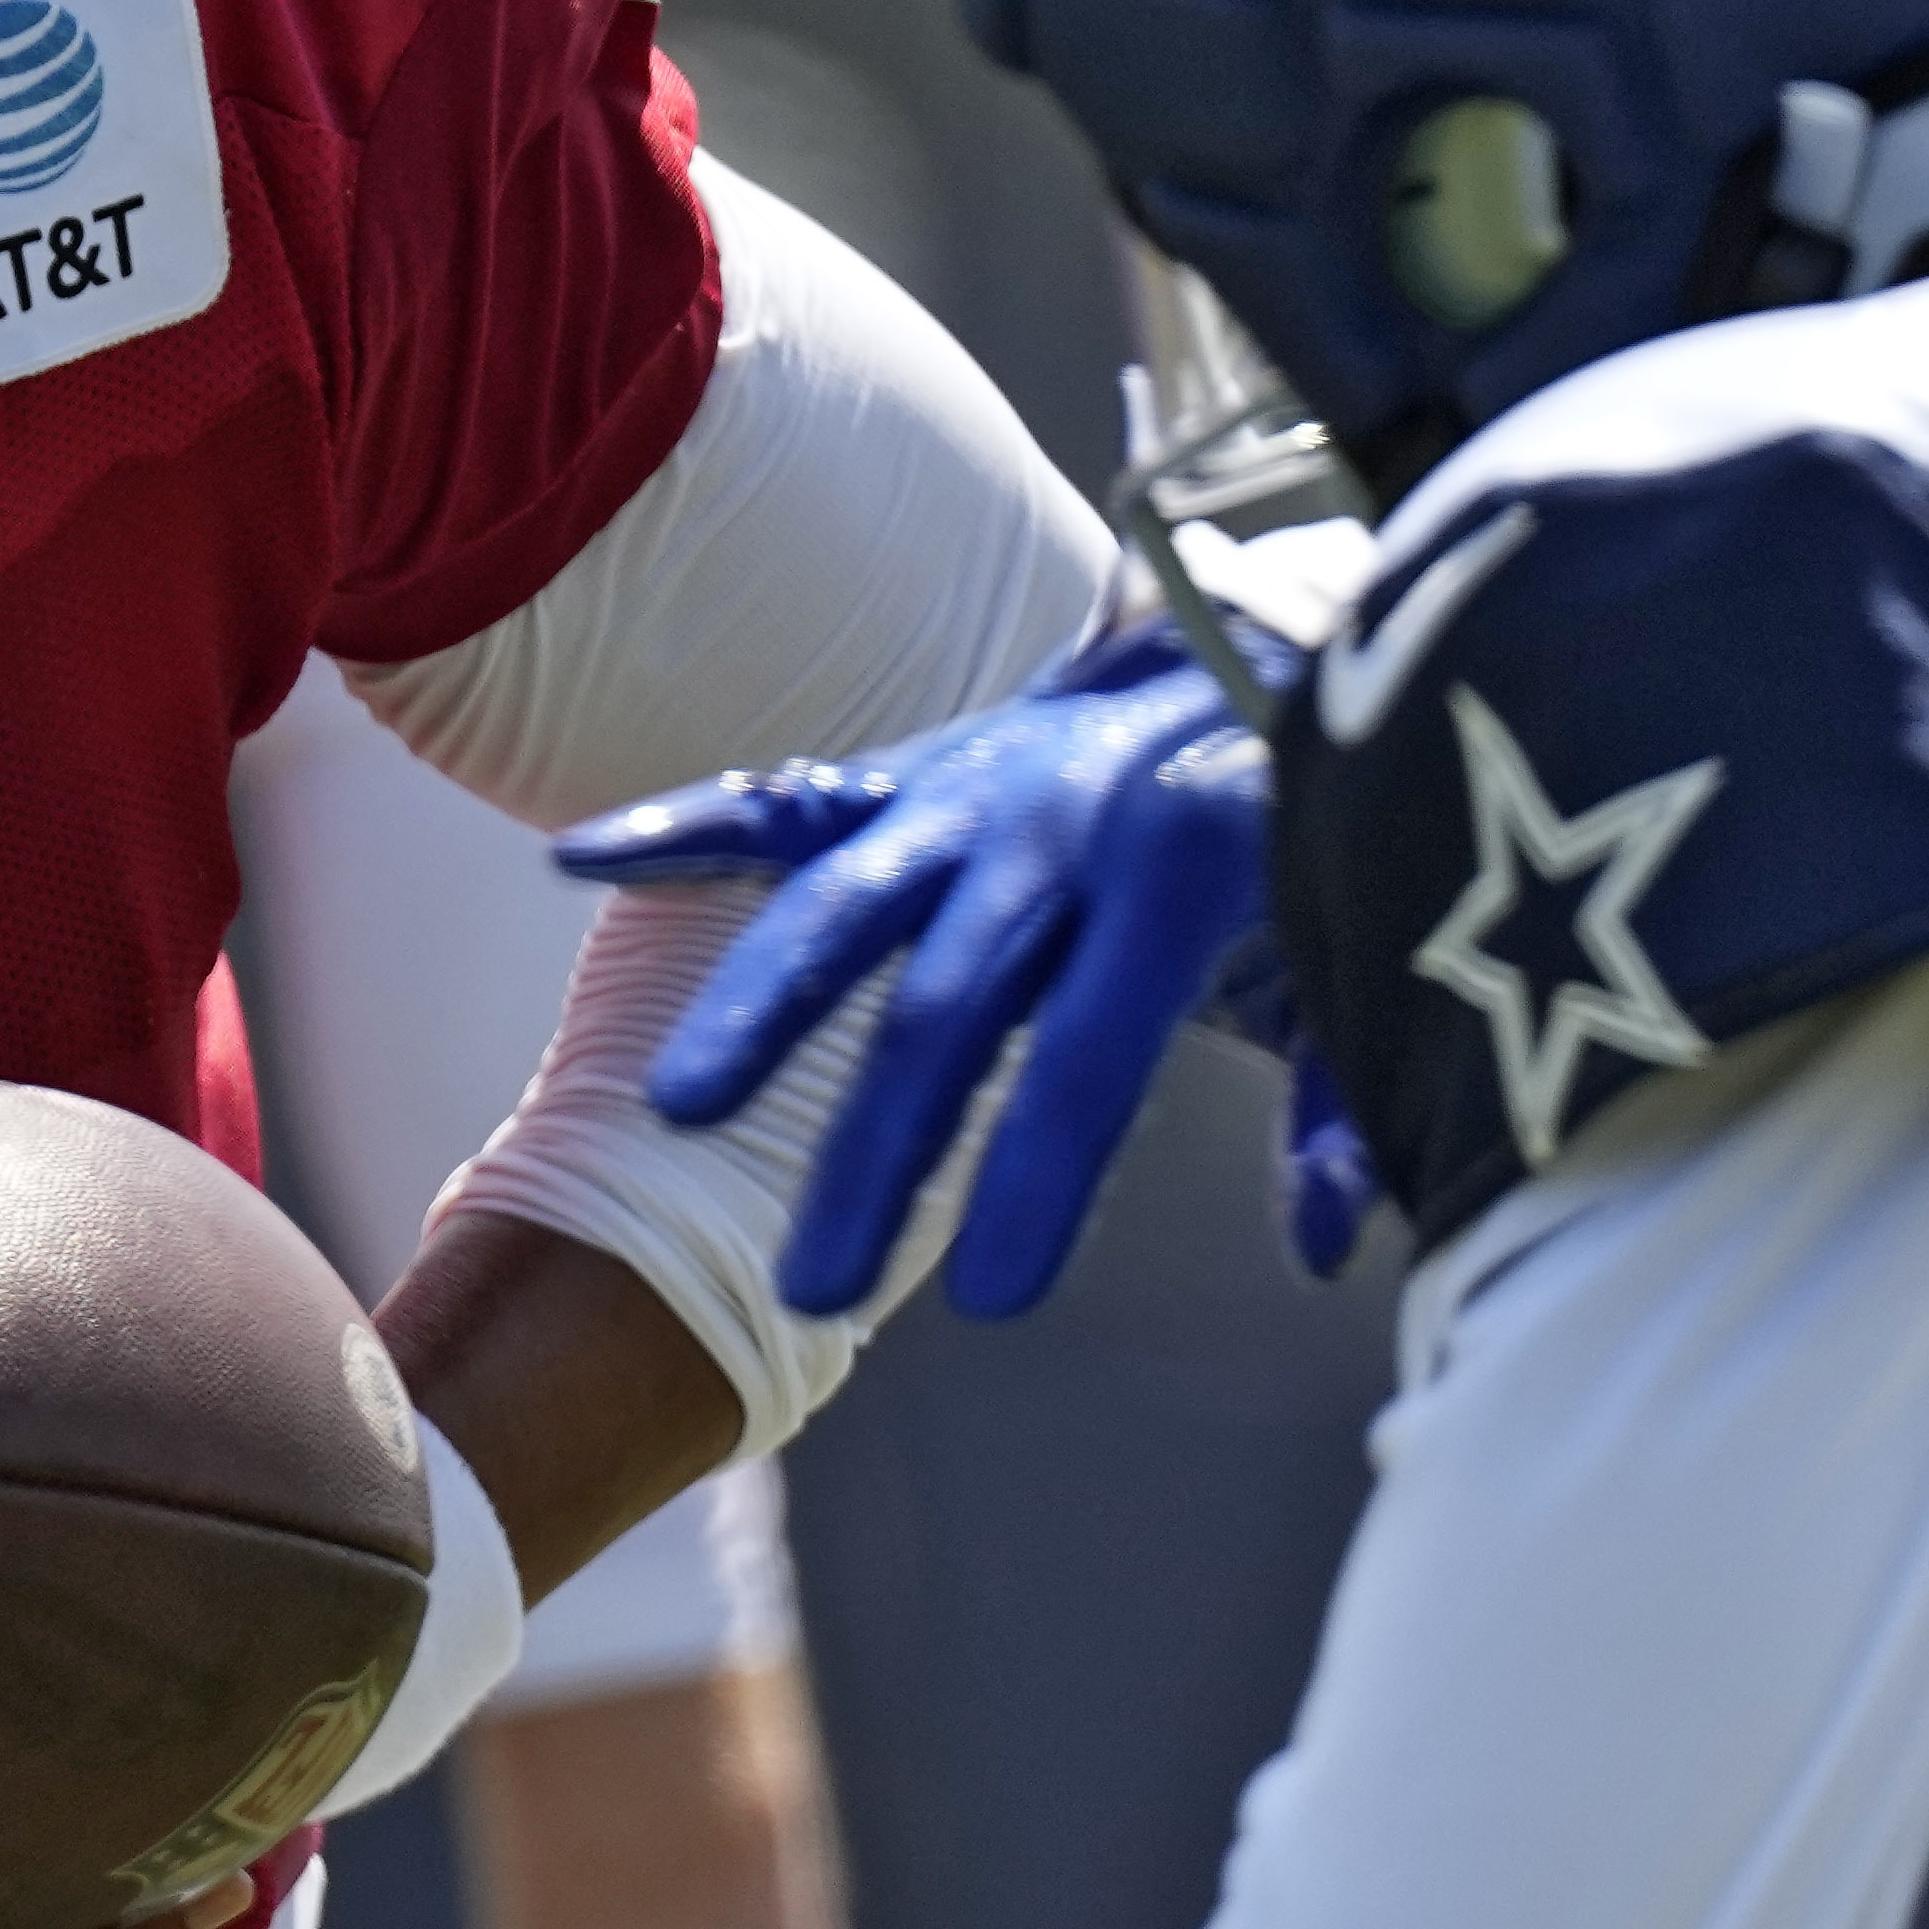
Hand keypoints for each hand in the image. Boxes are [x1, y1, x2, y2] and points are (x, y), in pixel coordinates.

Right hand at [560, 627, 1273, 1322]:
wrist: (1266, 630)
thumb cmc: (1307, 825)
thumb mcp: (1349, 954)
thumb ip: (1340, 1102)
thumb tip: (1329, 1251)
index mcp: (1184, 869)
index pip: (1095, 1052)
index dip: (1040, 1174)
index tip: (992, 1297)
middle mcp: (1059, 826)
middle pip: (948, 1008)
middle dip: (878, 1154)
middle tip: (815, 1289)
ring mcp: (971, 792)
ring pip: (846, 902)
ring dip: (761, 1006)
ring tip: (679, 1108)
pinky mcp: (914, 770)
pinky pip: (787, 797)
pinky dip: (686, 823)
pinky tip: (579, 858)